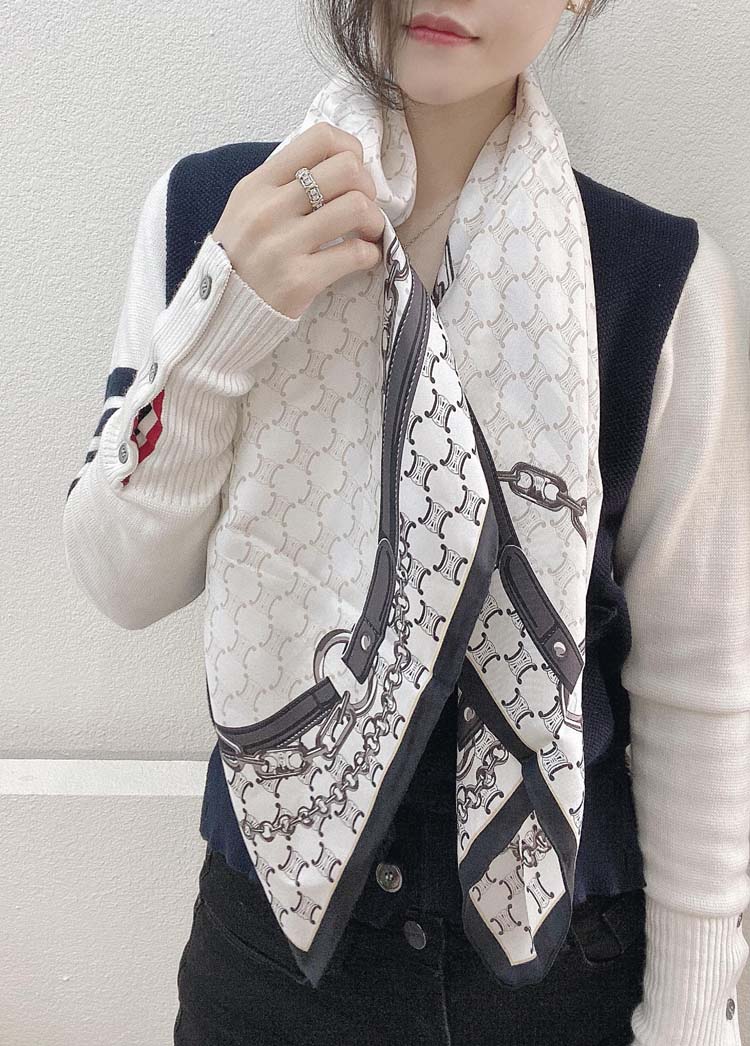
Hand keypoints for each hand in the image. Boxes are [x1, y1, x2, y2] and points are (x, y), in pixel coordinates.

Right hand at [212, 121, 385, 319]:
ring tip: (367, 233)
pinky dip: (370, 254)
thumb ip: (283, 183)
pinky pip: (355, 254)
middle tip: (363, 206)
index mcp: (258, 184)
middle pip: (347, 170)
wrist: (221, 311)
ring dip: (374, 220)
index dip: (349, 149)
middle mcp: (270, 209)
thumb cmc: (240, 257)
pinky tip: (363, 257)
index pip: (318, 137)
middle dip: (367, 186)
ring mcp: (284, 245)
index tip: (353, 171)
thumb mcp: (247, 207)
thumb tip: (335, 164)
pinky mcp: (300, 280)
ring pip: (356, 208)